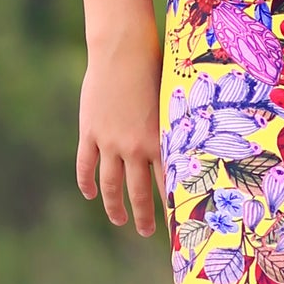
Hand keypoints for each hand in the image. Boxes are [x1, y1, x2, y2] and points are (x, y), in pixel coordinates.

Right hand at [76, 27, 164, 236]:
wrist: (123, 50)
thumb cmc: (157, 69)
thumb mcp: (174, 102)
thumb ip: (179, 127)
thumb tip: (197, 143)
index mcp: (161, 143)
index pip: (169, 185)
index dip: (173, 208)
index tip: (178, 226)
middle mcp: (135, 149)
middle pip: (139, 193)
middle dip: (144, 217)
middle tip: (148, 232)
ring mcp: (110, 142)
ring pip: (111, 185)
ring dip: (115, 207)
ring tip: (118, 220)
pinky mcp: (90, 132)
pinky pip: (86, 164)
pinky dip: (87, 182)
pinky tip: (90, 194)